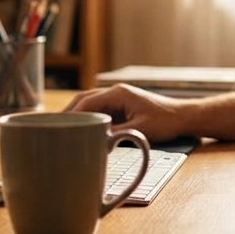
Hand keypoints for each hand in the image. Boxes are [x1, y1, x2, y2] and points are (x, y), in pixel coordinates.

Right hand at [64, 84, 186, 141]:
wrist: (182, 117)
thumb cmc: (166, 122)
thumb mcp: (140, 131)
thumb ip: (117, 135)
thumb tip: (94, 141)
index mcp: (118, 94)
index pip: (86, 101)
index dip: (71, 115)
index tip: (57, 127)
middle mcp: (114, 92)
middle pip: (83, 99)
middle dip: (67, 113)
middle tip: (51, 129)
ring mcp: (116, 98)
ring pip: (88, 104)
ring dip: (75, 115)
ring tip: (60, 131)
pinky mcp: (119, 106)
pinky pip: (97, 110)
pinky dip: (86, 118)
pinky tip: (78, 130)